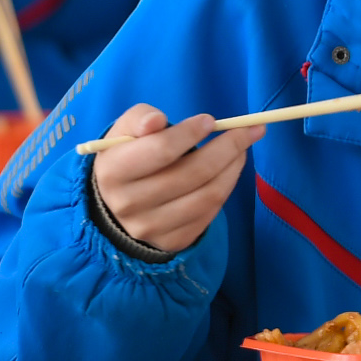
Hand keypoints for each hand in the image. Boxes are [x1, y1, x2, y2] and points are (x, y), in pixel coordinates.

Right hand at [90, 104, 261, 253]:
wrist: (117, 204)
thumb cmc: (128, 156)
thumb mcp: (125, 131)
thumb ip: (140, 118)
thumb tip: (157, 120)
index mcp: (113, 171)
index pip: (160, 151)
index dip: (189, 133)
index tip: (210, 120)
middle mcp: (128, 204)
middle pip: (192, 174)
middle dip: (227, 148)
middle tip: (247, 130)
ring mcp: (150, 228)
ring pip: (207, 196)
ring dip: (233, 168)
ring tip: (242, 148)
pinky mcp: (171, 242)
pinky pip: (210, 213)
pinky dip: (226, 188)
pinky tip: (229, 171)